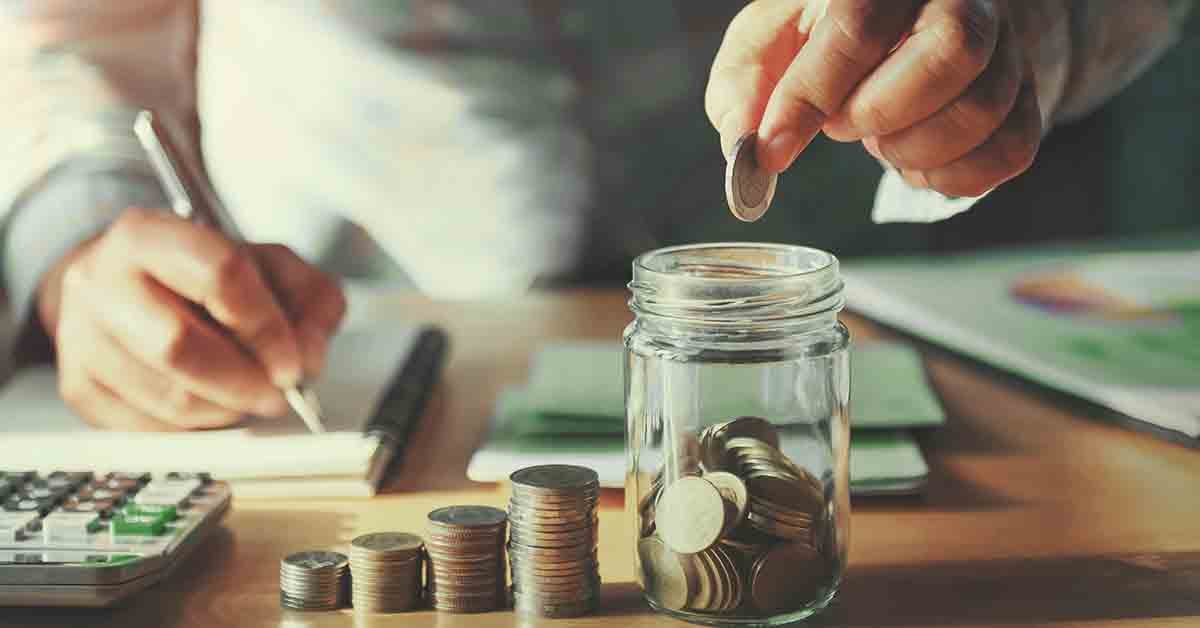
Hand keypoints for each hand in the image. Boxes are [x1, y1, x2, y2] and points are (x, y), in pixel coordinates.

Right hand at [38, 207, 345, 430]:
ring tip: (250, 396)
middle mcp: (101, 280)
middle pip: (179, 345)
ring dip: (227, 409)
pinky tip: (215, 405)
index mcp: (149, 234)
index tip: (294, 363)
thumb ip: (310, 298)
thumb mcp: (270, 266)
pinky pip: (148, 428)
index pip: (218, 275)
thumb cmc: (202, 276)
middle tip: (278, 394)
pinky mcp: (78, 385)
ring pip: (167, 397)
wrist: (126, 285)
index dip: (266, 327)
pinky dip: (197, 428)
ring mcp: (81, 335)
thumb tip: (310, 353)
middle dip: (244, 381)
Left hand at [706, 0, 1046, 196]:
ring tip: (878, 138)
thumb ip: (745, 83)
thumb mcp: (773, 36)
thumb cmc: (832, 27)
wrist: (915, 19)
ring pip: (983, 108)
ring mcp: (1006, 44)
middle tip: (844, 123)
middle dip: (878, 111)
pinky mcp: (1028, 94)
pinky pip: (1010, 150)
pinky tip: (915, 158)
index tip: (773, 148)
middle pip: (951, 50)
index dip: (808, 97)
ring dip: (912, 148)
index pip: (857, 24)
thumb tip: (745, 142)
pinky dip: (951, 176)